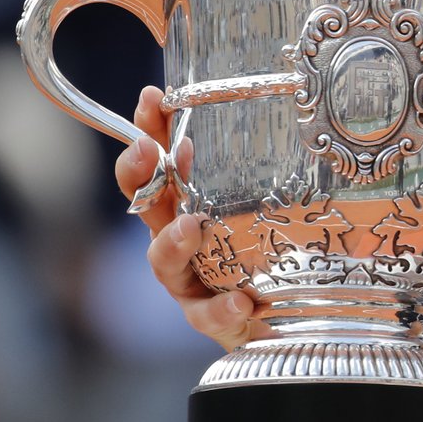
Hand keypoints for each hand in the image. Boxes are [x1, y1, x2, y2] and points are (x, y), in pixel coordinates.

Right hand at [113, 86, 270, 351]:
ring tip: (189, 227)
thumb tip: (283, 119)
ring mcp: (190, 282)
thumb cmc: (269, 258)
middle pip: (145, 203)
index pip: (160, 162)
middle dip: (139, 174)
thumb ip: (265, 175)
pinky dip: (221, 306)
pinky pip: (207, 314)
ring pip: (163, 261)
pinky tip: (241, 299)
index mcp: (188, 205)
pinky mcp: (210, 320)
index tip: (153, 98)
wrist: (279, 324)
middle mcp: (179, 240)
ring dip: (172, 241)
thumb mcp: (269, 209)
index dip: (150, 130)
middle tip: (145, 152)